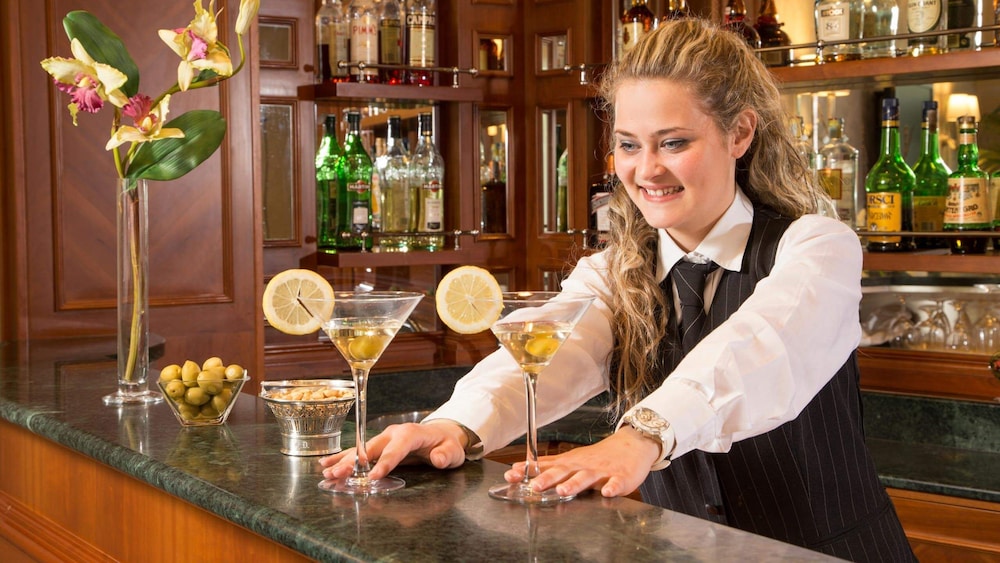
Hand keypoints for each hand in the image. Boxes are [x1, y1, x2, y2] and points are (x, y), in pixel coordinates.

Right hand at [319, 421, 467, 480]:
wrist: (441, 434)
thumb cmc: (446, 444)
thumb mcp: (452, 451)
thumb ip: (446, 455)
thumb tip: (438, 459)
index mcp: (411, 434)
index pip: (396, 448)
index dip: (384, 462)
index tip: (372, 476)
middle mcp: (393, 433)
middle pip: (371, 449)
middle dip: (354, 463)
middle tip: (339, 475)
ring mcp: (384, 438)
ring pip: (360, 450)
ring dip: (344, 462)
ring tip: (327, 472)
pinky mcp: (378, 445)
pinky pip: (358, 451)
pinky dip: (343, 457)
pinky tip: (326, 464)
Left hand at [503, 427, 659, 498]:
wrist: (632, 445)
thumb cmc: (598, 457)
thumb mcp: (572, 459)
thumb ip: (549, 467)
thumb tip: (520, 469)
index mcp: (570, 463)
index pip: (545, 466)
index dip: (528, 471)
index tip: (511, 475)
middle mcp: (582, 466)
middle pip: (563, 471)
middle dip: (548, 479)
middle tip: (534, 486)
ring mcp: (602, 471)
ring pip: (586, 478)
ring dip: (574, 483)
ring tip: (564, 490)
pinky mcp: (621, 477)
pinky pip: (616, 483)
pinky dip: (612, 487)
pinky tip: (607, 493)